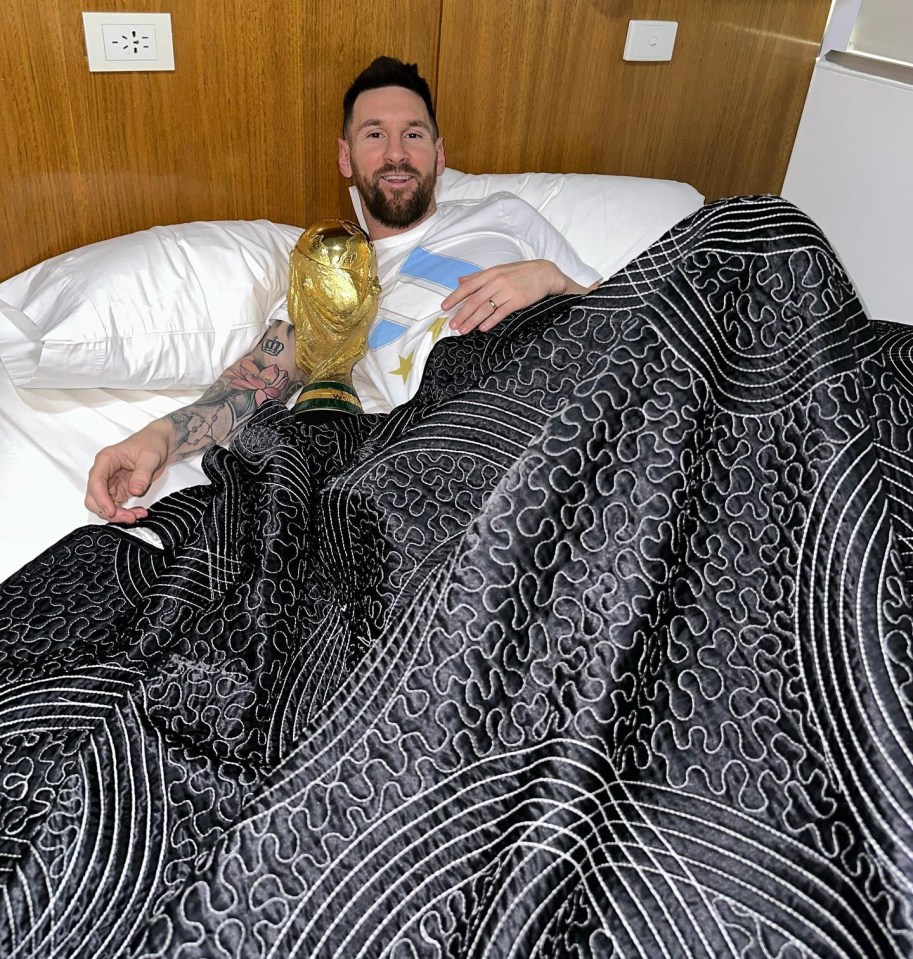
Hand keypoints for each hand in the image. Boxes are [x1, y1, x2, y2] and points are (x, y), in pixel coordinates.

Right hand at [84, 420, 173, 523]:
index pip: (95, 482)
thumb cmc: (152, 444)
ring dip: (118, 515)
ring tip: (138, 515)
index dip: (101, 499)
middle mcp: (104, 472)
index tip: (112, 512)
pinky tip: (139, 513)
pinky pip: (116, 506)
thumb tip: (135, 491)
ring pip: (103, 505)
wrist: (161, 444)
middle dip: (109, 511)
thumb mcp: (150, 457)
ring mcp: (110, 483)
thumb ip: (142, 474)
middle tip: (129, 517)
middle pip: (94, 498)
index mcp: (106, 460)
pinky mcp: (119, 491)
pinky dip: (125, 513)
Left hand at [441, 260, 590, 334]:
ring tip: (463, 330)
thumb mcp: (498, 270)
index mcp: (490, 273)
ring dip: (472, 320)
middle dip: (461, 314)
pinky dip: (491, 321)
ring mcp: (507, 291)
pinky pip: (501, 312)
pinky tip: (482, 328)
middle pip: (474, 300)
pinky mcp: (518, 300)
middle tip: (452, 325)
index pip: (468, 287)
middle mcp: (497, 281)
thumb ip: (478, 277)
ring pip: (485, 308)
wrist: (545, 274)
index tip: (444, 307)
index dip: (455, 297)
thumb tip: (460, 280)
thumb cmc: (520, 273)